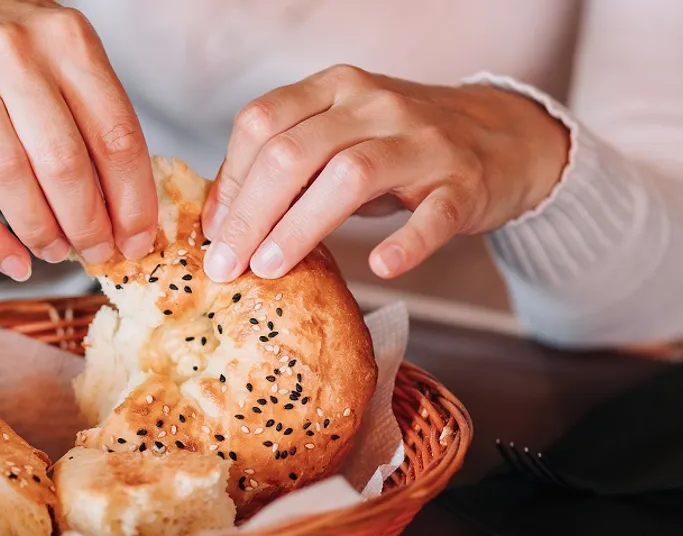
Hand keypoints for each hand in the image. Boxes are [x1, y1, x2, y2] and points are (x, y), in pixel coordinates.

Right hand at [0, 0, 156, 280]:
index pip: (115, 136)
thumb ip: (93, 116)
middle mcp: (13, 54)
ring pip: (11, 180)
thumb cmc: (8, 44)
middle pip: (64, 164)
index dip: (133, 202)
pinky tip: (13, 261)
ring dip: (41, 232)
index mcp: (67, 41)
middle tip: (96, 253)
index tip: (137, 241)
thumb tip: (125, 213)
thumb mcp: (62, 54)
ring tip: (55, 251)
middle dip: (89, 225)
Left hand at [200, 64, 570, 281]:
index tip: (214, 232)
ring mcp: (422, 141)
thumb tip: (220, 221)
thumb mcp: (338, 137)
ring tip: (270, 268)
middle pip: (294, 152)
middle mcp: (375, 104)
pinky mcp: (464, 182)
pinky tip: (382, 267)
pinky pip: (433, 213)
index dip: (230, 180)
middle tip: (227, 265)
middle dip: (250, 213)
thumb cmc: (399, 147)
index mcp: (333, 88)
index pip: (263, 122)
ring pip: (349, 175)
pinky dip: (406, 241)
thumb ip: (285, 167)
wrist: (502, 138)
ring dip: (301, 226)